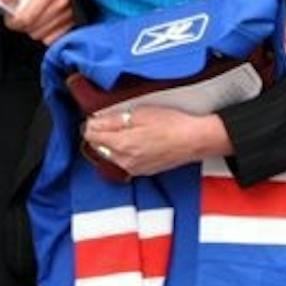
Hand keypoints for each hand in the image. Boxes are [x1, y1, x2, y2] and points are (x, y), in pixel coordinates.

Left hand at [0, 0, 73, 44]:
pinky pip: (52, 38)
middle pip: (33, 29)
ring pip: (42, 35)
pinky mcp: (72, 22)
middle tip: (20, 15)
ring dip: (33, 29)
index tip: (9, 18)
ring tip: (32, 16)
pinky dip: (45, 33)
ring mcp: (68, 14)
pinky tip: (42, 22)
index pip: (26, 19)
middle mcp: (61, 4)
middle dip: (22, 25)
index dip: (13, 22)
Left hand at [80, 105, 229, 178]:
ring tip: (129, 129)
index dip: (92, 123)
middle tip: (115, 120)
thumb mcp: (140, 113)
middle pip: (99, 146)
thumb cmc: (171, 124)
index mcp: (121, 144)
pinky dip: (125, 151)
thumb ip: (113, 119)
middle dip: (101, 133)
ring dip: (113, 143)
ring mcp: (133, 168)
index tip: (99, 116)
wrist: (194, 140)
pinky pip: (124, 161)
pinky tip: (138, 141)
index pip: (91, 135)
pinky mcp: (142, 171)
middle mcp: (124, 160)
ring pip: (111, 155)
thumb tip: (94, 121)